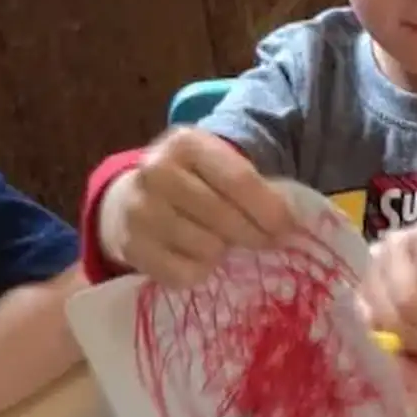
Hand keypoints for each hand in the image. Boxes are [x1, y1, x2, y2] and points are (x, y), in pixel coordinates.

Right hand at [98, 128, 295, 289]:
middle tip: (268, 243)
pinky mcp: (131, 247)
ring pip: (207, 248)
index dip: (270, 210)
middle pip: (224, 217)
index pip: (239, 181)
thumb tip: (290, 224)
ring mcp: (139, 210)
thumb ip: (250, 184)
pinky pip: (184, 273)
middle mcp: (156, 172)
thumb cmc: (189, 182)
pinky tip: (196, 257)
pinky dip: (199, 271)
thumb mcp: (215, 165)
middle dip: (255, 235)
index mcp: (185, 143)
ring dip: (224, 253)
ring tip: (220, 242)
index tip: (289, 228)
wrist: (127, 198)